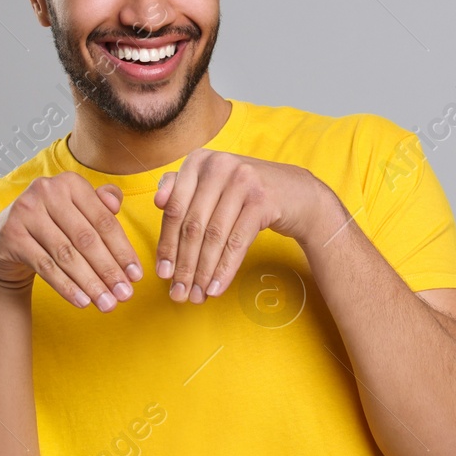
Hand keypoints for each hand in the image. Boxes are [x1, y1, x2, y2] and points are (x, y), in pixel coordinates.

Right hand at [0, 172, 143, 311]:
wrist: (7, 238)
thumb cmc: (55, 223)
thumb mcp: (79, 209)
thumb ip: (103, 204)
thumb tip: (116, 205)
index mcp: (70, 182)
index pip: (104, 221)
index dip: (123, 251)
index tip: (136, 276)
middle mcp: (46, 191)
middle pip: (86, 239)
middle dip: (109, 271)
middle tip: (125, 295)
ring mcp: (25, 212)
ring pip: (66, 255)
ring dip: (90, 283)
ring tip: (107, 304)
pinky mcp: (10, 236)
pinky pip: (45, 267)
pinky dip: (66, 286)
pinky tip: (82, 302)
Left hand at [153, 149, 335, 302]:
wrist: (298, 194)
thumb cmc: (247, 193)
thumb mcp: (214, 184)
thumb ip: (183, 189)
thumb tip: (156, 202)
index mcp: (199, 160)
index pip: (174, 209)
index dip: (166, 244)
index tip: (162, 273)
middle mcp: (219, 165)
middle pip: (192, 225)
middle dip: (184, 265)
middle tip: (178, 293)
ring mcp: (242, 180)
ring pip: (213, 236)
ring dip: (203, 272)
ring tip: (197, 295)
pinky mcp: (262, 199)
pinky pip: (237, 242)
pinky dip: (224, 269)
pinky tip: (217, 288)